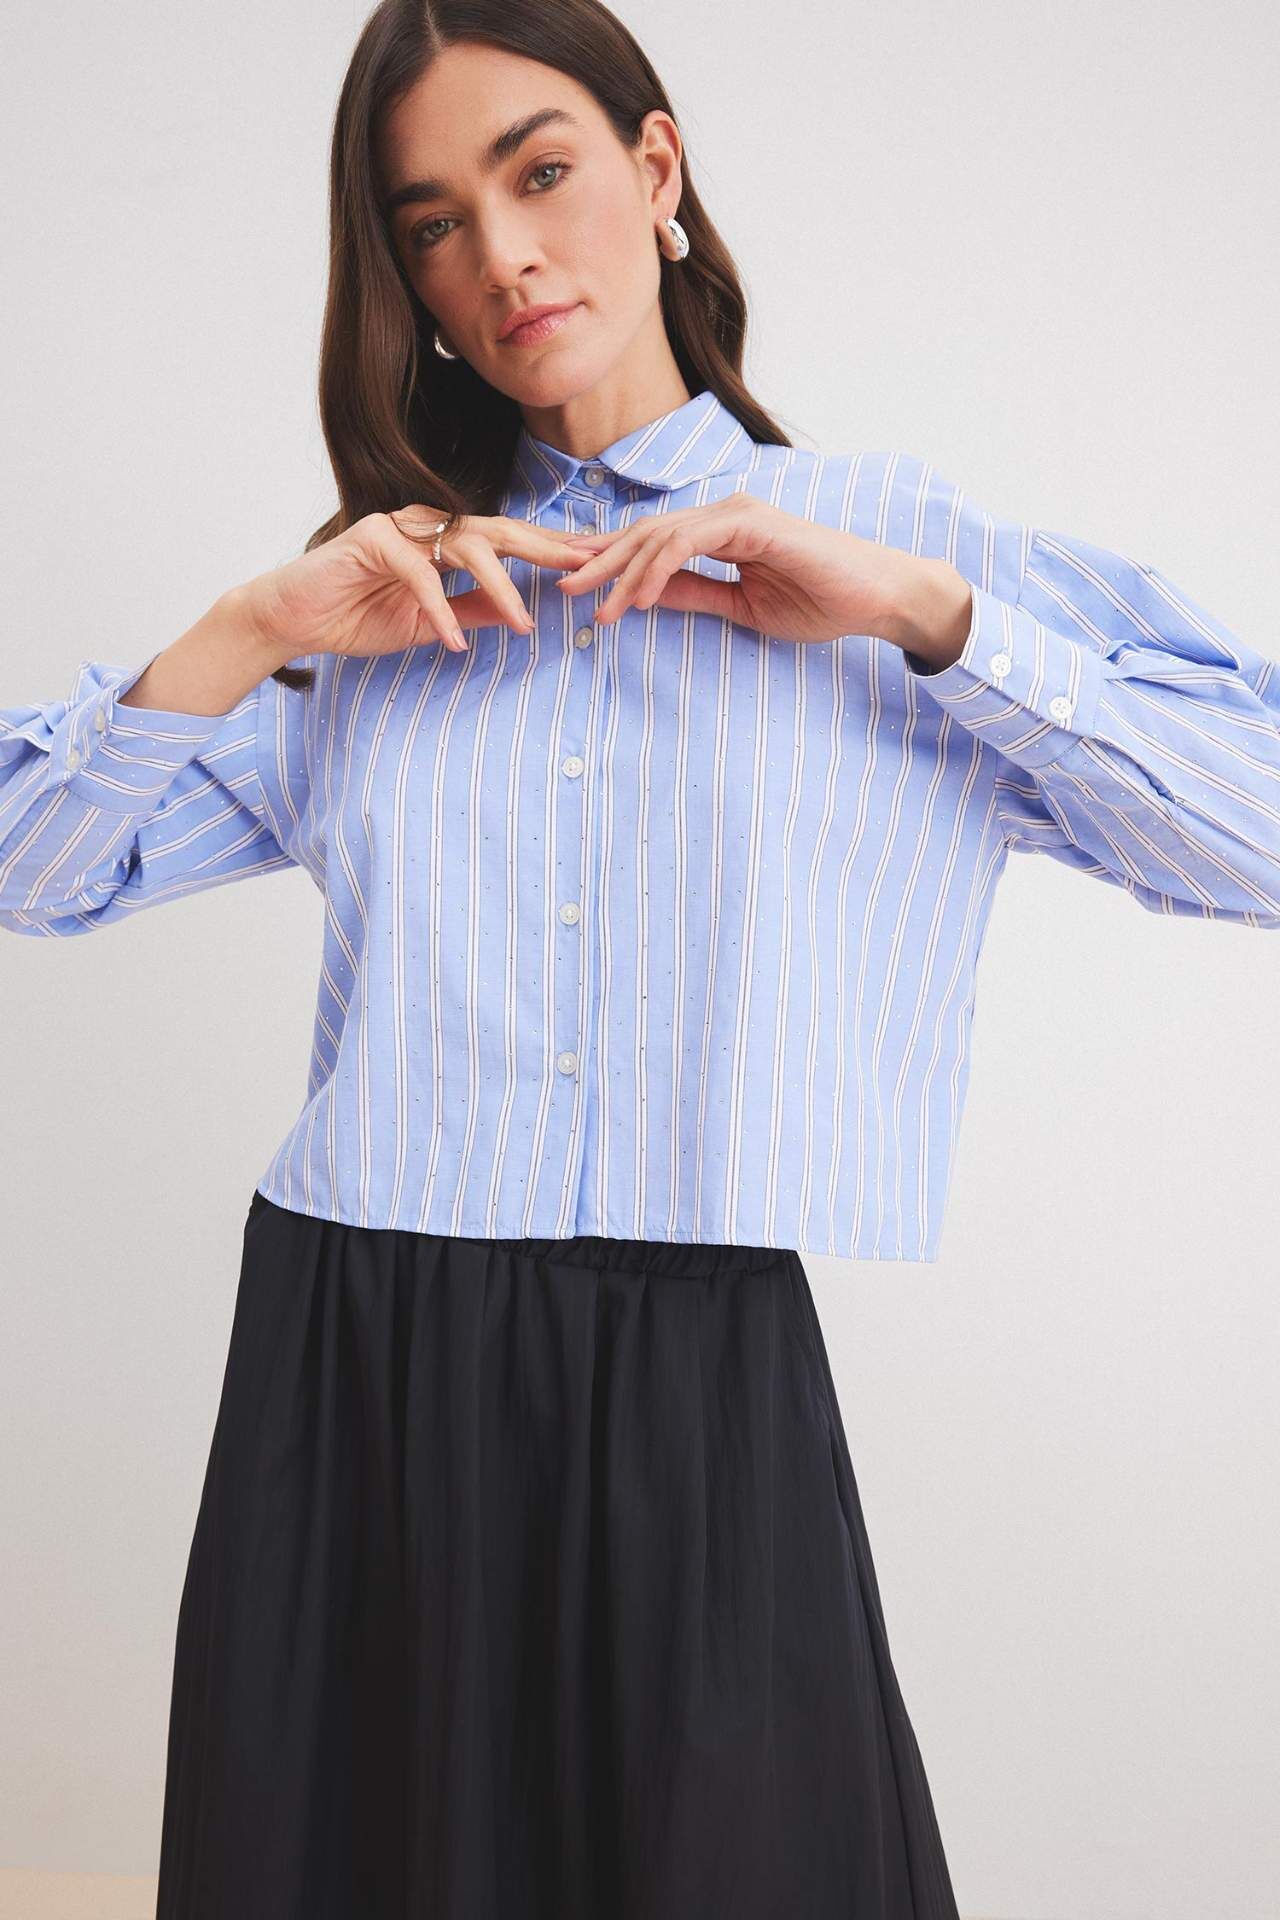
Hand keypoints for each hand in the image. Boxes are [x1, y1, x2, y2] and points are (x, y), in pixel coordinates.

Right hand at [237, 506, 594, 660]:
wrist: (293, 620)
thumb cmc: (355, 617)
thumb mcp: (429, 624)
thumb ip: (471, 612)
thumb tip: (520, 616)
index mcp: (443, 542)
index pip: (506, 541)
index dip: (548, 551)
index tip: (590, 565)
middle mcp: (426, 526)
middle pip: (498, 531)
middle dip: (545, 549)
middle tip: (584, 567)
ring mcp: (399, 527)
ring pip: (466, 547)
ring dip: (499, 588)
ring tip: (523, 623)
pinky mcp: (370, 539)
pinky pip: (418, 573)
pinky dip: (438, 608)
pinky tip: (452, 641)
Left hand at [554, 493, 922, 645]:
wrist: (877, 598)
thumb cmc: (821, 601)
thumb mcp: (742, 606)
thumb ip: (695, 595)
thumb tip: (643, 597)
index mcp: (720, 532)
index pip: (652, 543)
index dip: (610, 561)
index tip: (576, 586)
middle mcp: (722, 514)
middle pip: (644, 533)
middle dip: (599, 562)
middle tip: (562, 590)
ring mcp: (736, 514)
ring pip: (659, 536)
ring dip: (622, 573)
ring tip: (597, 607)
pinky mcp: (751, 522)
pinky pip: (689, 543)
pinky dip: (658, 569)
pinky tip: (639, 598)